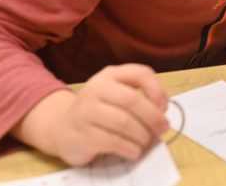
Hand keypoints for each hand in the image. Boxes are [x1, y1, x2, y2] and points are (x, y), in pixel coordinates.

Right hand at [15, 64, 169, 165]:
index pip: (140, 73)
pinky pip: (113, 142)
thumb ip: (138, 96)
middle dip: (153, 117)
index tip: (164, 107)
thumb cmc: (98, 110)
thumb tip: (162, 112)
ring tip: (148, 141)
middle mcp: (96, 89)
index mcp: (110, 75)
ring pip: (124, 123)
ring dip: (143, 135)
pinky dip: (130, 148)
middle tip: (162, 129)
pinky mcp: (83, 135)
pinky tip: (135, 151)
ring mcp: (86, 112)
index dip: (157, 90)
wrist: (61, 127)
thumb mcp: (116, 94)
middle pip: (132, 100)